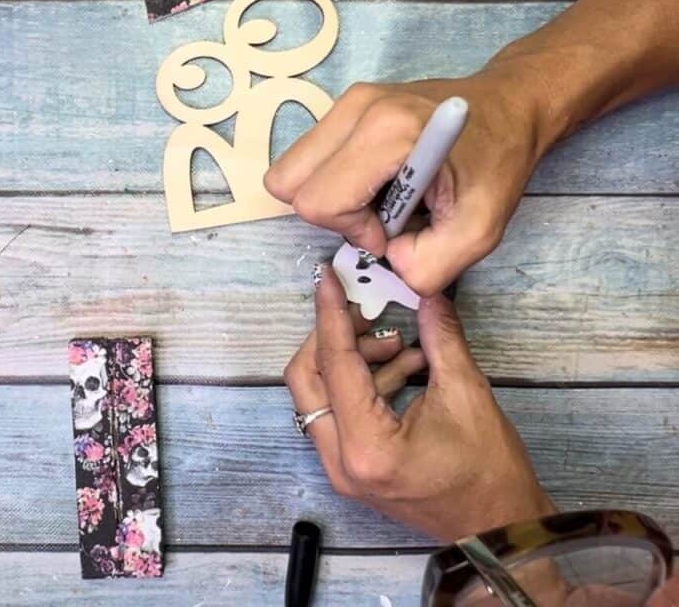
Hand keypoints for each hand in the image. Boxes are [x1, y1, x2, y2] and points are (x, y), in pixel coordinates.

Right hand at [265, 61, 555, 295]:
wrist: (511, 106)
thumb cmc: (499, 161)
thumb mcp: (480, 230)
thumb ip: (428, 266)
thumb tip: (387, 262)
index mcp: (388, 133)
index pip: (318, 200)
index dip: (352, 229)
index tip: (394, 229)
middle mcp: (357, 108)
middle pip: (288, 181)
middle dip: (331, 213)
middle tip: (381, 215)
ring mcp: (348, 100)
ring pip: (292, 168)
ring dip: (330, 196)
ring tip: (382, 196)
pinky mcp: (346, 103)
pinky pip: (310, 156)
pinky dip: (335, 179)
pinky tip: (379, 179)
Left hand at [284, 268, 553, 540]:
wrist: (502, 532)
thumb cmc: (490, 473)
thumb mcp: (467, 394)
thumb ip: (440, 337)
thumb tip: (427, 292)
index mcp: (365, 445)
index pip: (335, 363)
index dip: (331, 313)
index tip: (327, 276)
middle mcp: (341, 461)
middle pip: (308, 379)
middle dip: (333, 336)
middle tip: (368, 311)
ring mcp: (343, 469)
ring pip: (322, 395)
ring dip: (354, 359)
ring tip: (402, 344)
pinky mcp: (353, 468)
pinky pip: (340, 411)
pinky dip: (363, 382)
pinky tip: (406, 365)